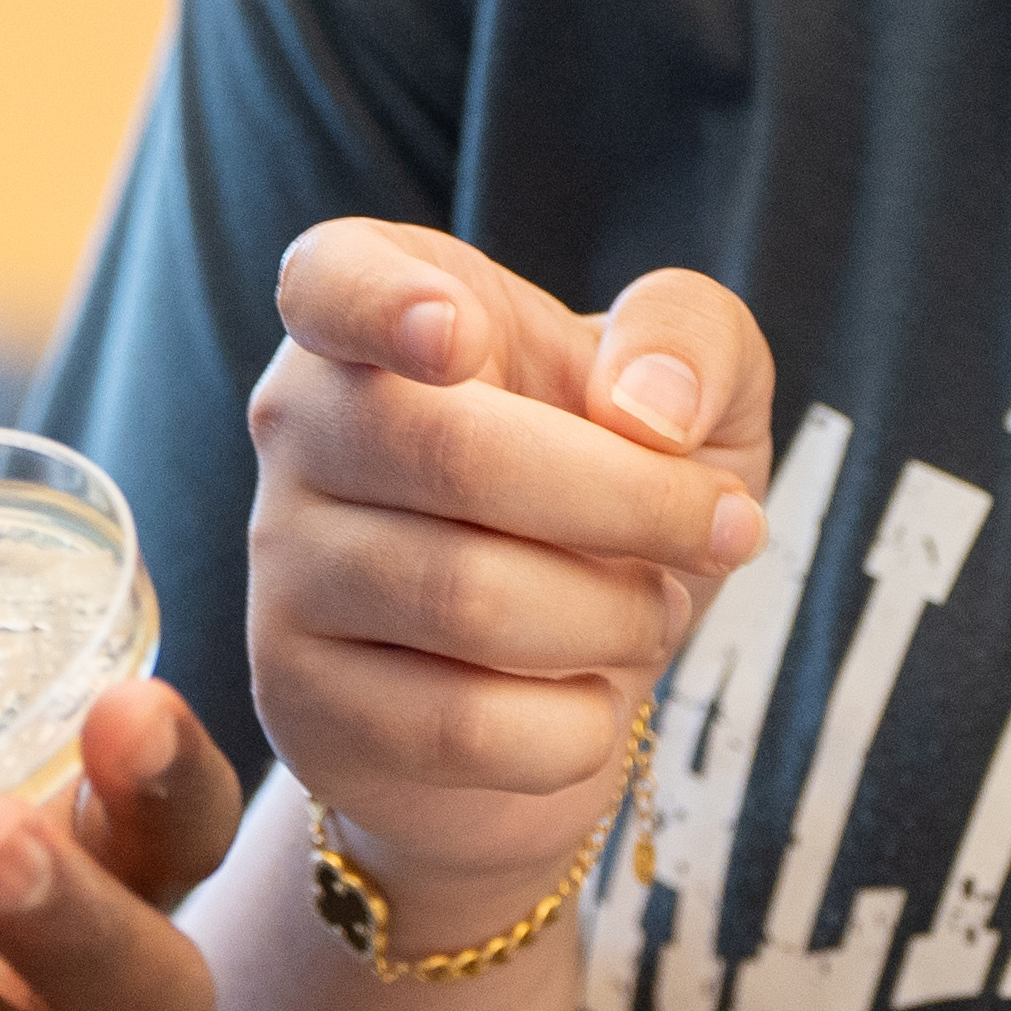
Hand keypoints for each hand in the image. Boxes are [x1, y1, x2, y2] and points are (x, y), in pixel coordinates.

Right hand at [245, 221, 776, 908]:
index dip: (384, 306)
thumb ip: (691, 336)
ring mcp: (284, 569)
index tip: (457, 334)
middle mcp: (300, 424)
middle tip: (726, 529)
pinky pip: (464, 727)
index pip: (331, 282)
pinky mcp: (302, 702)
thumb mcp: (690, 394)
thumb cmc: (612, 499)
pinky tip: (580, 698)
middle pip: (457, 456)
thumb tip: (647, 407)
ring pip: (472, 602)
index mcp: (376, 307)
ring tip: (648, 611)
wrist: (551, 682)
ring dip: (620, 618)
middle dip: (635, 503)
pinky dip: (576, 725)